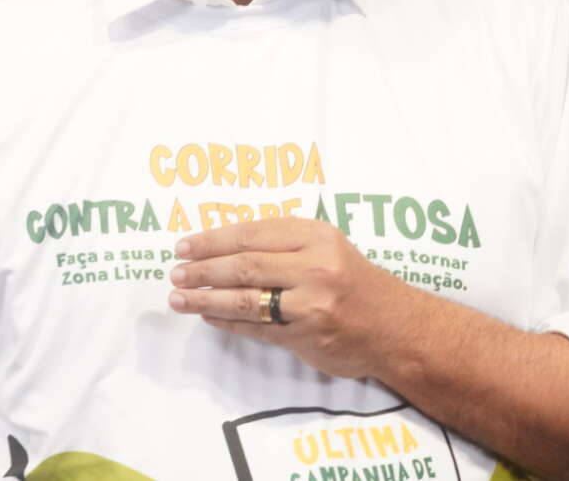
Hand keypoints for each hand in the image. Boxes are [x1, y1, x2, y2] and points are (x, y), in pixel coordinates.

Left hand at [167, 218, 413, 378]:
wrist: (393, 325)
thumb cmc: (355, 282)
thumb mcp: (329, 248)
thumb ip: (286, 244)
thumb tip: (225, 246)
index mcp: (318, 235)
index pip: (254, 233)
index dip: (214, 239)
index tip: (184, 245)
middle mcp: (315, 265)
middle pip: (245, 265)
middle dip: (203, 269)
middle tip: (175, 272)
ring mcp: (310, 302)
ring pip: (245, 298)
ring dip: (205, 298)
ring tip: (178, 297)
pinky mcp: (305, 334)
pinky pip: (255, 327)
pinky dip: (226, 321)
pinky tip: (208, 315)